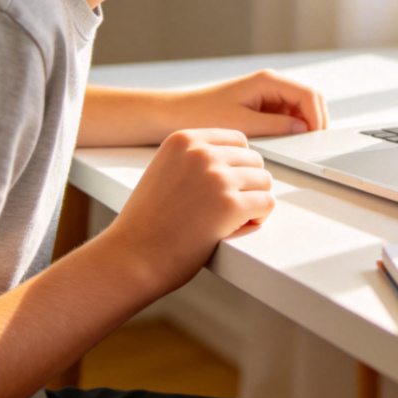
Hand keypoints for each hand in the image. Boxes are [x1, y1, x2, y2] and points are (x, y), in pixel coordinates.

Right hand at [108, 128, 274, 294]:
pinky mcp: (230, 205)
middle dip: (248, 184)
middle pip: (254, 160)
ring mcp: (217, 177)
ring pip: (264, 181)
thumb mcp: (164, 169)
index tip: (229, 185)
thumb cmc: (147, 222)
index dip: (239, 165)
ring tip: (234, 218)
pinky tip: (240, 226)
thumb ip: (194, 158)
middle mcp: (202, 153)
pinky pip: (266, 203)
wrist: (131, 257)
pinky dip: (260, 217)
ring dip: (255, 201)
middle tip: (230, 207)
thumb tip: (237, 159)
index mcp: (184, 139)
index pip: (237, 140)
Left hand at [176, 70, 327, 135]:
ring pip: (300, 108)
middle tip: (313, 146)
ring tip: (300, 146)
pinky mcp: (262, 106)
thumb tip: (303, 129)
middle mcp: (271, 84)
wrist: (176, 114)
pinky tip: (287, 143)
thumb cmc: (203, 114)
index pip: (308, 95)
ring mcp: (267, 95)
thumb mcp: (243, 124)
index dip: (317, 117)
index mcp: (268, 81)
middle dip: (315, 121)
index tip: (316, 138)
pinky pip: (287, 115)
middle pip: (309, 100)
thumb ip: (277, 125)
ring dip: (304, 125)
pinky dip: (292, 128)